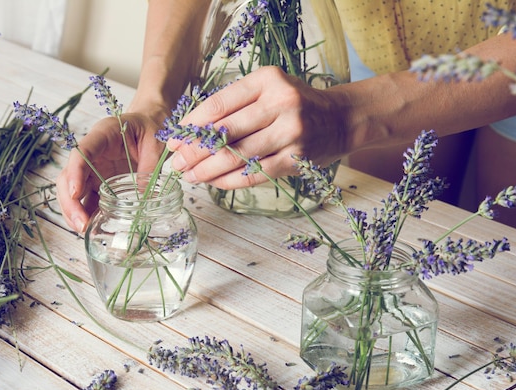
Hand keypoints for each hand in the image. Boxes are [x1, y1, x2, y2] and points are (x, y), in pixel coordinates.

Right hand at [56, 112, 164, 232]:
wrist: (151, 125)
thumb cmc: (151, 129)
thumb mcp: (155, 145)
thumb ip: (149, 169)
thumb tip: (144, 200)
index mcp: (103, 134)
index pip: (81, 153)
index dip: (75, 173)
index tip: (76, 194)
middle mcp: (91, 152)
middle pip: (68, 176)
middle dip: (70, 202)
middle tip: (81, 224)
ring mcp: (92, 168)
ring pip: (72, 190)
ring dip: (74, 211)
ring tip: (84, 230)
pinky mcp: (98, 181)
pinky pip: (87, 198)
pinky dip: (86, 213)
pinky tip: (92, 227)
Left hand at [166, 66, 346, 188]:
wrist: (342, 119)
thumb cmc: (296, 103)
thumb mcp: (269, 89)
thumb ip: (236, 104)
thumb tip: (192, 131)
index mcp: (267, 80)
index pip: (218, 105)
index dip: (191, 125)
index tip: (174, 138)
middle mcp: (280, 103)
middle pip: (224, 132)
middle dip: (194, 151)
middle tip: (175, 163)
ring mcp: (290, 133)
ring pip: (237, 156)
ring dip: (208, 170)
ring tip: (190, 176)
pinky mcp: (296, 159)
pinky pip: (254, 174)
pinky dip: (230, 181)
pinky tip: (214, 183)